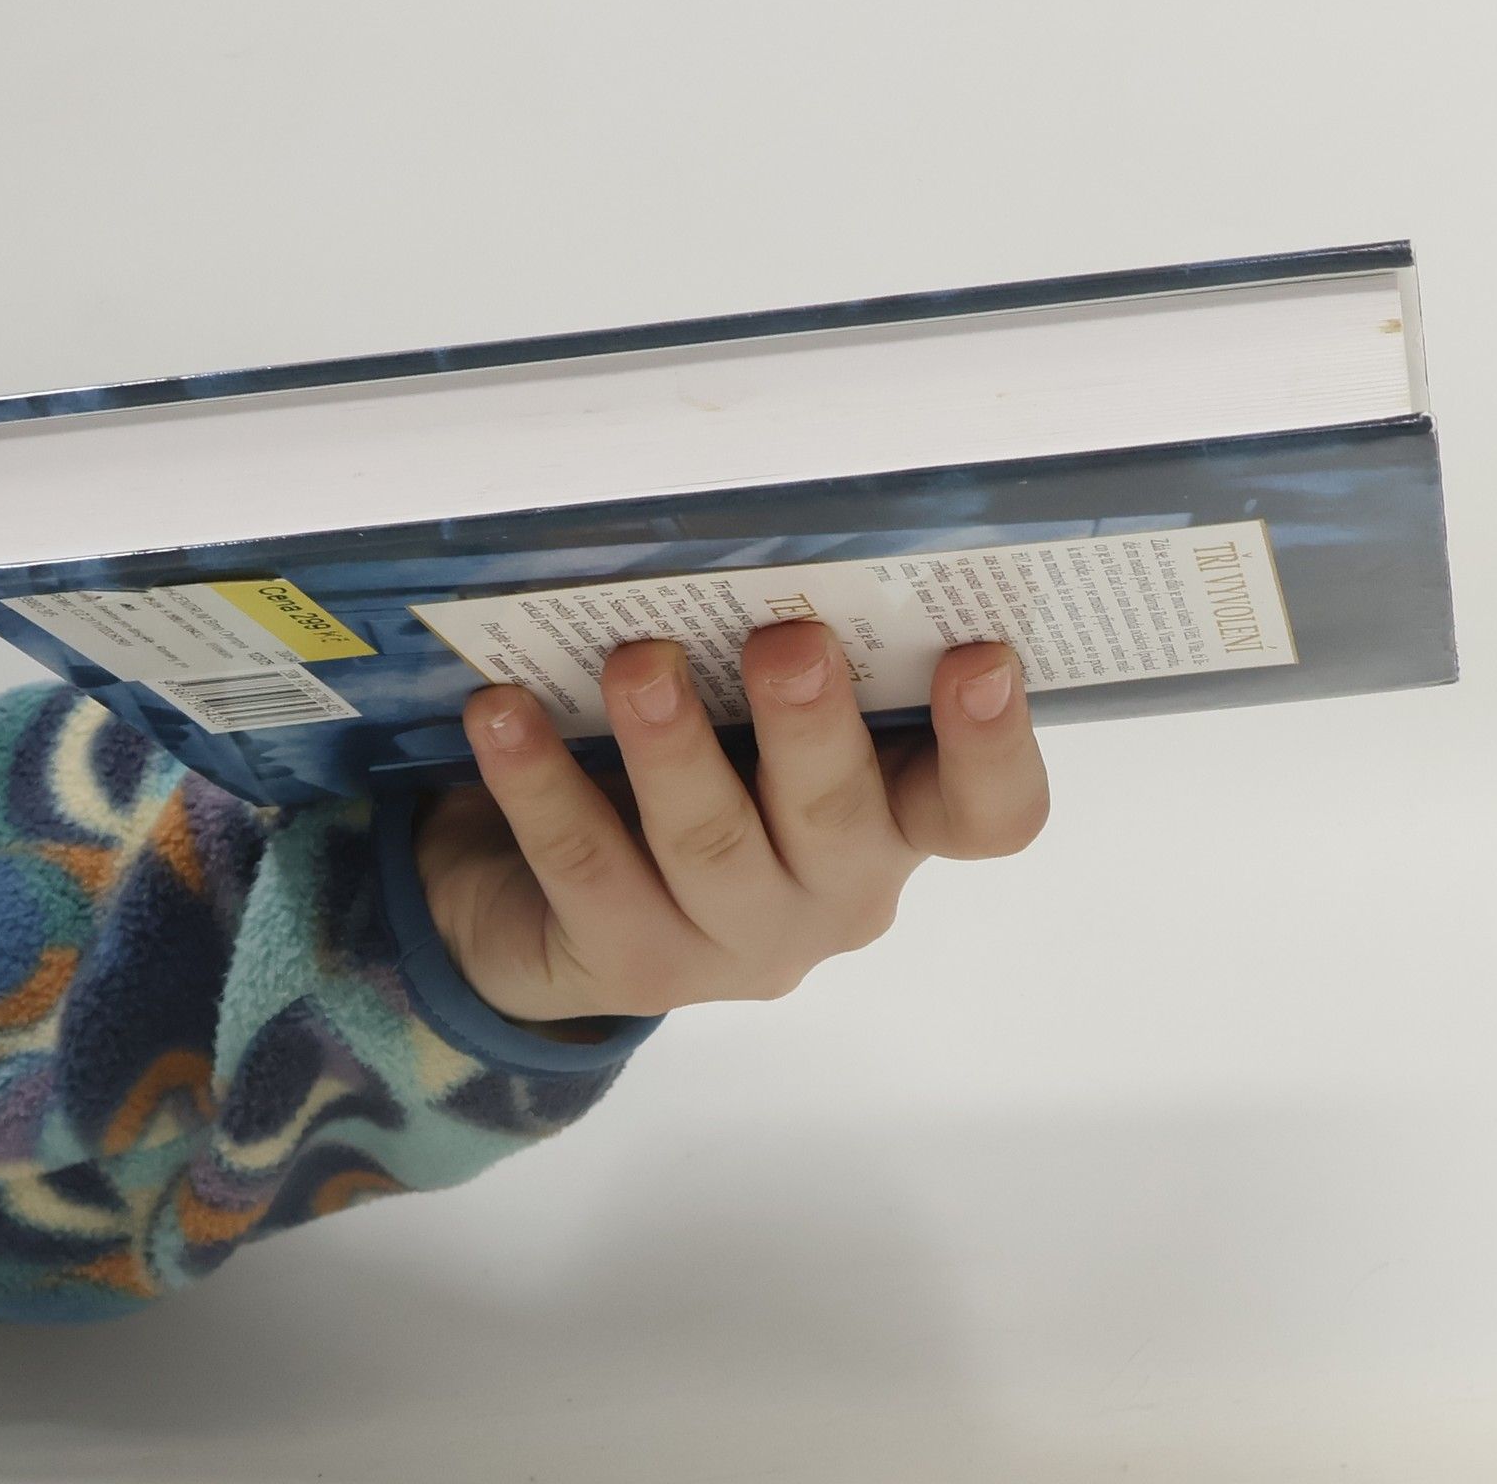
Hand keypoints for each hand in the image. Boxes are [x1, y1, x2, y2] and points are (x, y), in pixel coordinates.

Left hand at [410, 619, 1050, 1030]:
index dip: (994, 746)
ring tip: (637, 664)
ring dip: (674, 748)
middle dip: (812, 727)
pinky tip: (503, 714)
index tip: (979, 655)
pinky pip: (585, 863)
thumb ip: (778, 659)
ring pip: (709, 844)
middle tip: (787, 642)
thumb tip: (759, 533)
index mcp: (894, 823)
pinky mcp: (632, 963)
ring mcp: (736, 942)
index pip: (986, 812)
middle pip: (839, 820)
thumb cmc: (694, 771)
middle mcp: (835, 892)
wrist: (548, 911)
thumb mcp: (753, 720)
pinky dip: (540, 781)